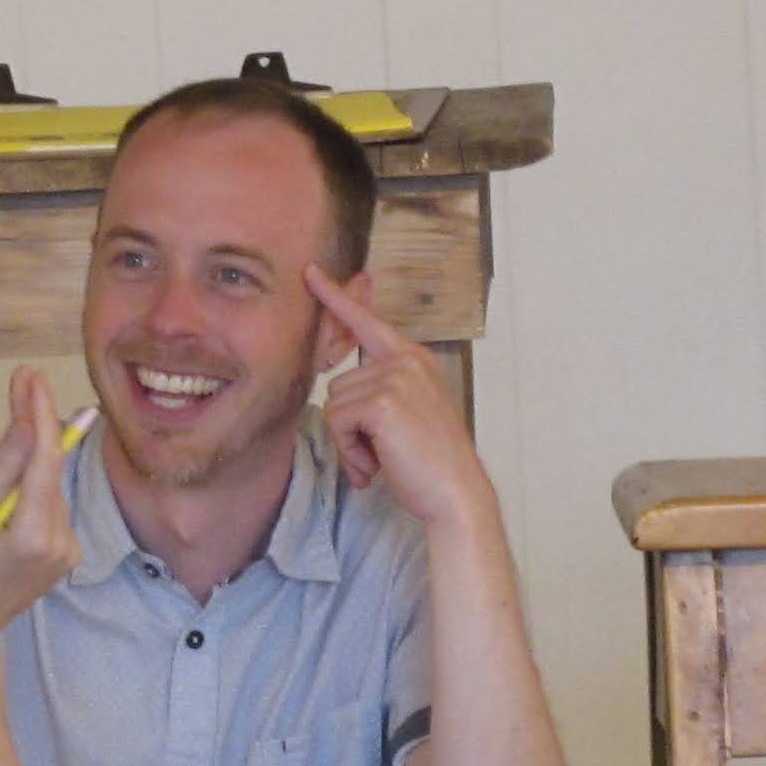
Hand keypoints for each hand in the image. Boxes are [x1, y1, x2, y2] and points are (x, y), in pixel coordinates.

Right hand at [0, 367, 76, 645]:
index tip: (28, 375)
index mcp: (36, 535)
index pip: (47, 458)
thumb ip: (1, 467)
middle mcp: (63, 541)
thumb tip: (28, 418)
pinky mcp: (62, 552)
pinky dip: (16, 489)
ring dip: (9, 466)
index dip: (38, 412)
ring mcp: (67, 550)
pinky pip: (42, 505)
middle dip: (14, 439)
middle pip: (46, 470)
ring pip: (42, 486)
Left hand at [306, 264, 491, 530]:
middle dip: (349, 427)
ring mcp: (396, 377)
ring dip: (349, 442)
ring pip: (334, 405)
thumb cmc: (431, 463)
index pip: (368, 322)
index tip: (310, 273)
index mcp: (414, 359)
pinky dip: (350, 451)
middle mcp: (406, 360)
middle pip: (337, 384)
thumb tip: (339, 387)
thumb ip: (380, 391)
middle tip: (380, 453)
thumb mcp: (408, 413)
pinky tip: (376, 465)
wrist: (455, 492)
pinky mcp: (382, 401)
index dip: (336, 298)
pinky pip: (337, 422)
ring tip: (382, 459)